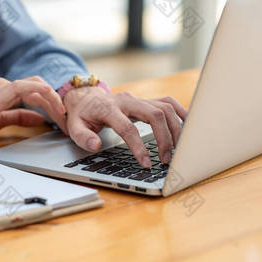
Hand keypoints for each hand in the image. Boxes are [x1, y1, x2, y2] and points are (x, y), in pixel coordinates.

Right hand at [0, 76, 66, 139]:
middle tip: (66, 119)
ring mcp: (3, 86)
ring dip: (53, 99)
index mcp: (5, 91)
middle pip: (40, 88)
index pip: (35, 93)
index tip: (61, 118)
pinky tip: (51, 95)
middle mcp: (6, 85)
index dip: (51, 104)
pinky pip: (26, 86)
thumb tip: (39, 119)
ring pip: (37, 86)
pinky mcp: (1, 91)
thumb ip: (19, 117)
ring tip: (63, 114)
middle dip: (56, 102)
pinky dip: (40, 89)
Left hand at [62, 87, 186, 167]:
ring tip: (179, 149)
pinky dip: (180, 113)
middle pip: (154, 113)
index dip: (138, 146)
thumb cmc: (82, 115)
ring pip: (165, 107)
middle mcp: (127, 101)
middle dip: (164, 137)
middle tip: (167, 159)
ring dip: (175, 128)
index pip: (128, 127)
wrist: (85, 97)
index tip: (146, 163)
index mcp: (108, 108)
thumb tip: (96, 145)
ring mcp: (138, 99)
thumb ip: (83, 137)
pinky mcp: (146, 100)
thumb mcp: (74, 127)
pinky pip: (168, 102)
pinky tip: (187, 127)